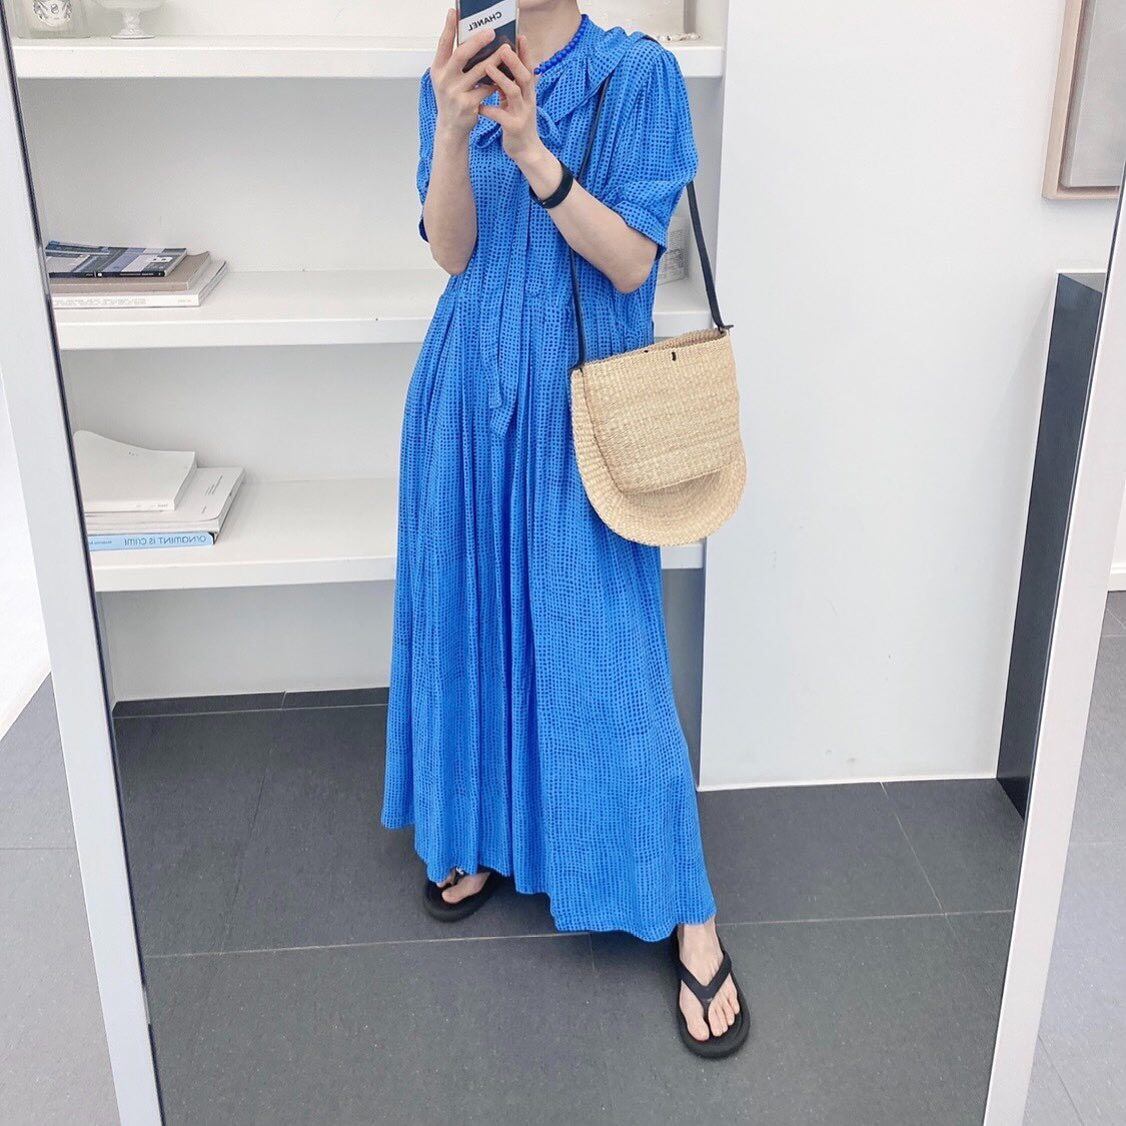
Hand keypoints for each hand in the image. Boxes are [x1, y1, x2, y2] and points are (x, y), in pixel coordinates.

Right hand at [430, 7, 502, 138]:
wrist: (451, 128)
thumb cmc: (452, 98)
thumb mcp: (447, 79)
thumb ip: (455, 62)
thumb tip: (473, 40)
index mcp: (437, 69)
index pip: (443, 44)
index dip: (448, 28)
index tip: (454, 11)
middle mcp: (444, 80)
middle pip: (461, 55)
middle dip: (477, 41)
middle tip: (492, 32)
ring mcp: (455, 93)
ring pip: (478, 72)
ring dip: (494, 60)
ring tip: (506, 50)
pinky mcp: (468, 105)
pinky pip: (486, 89)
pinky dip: (496, 81)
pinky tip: (505, 75)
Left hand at [478, 37, 543, 165]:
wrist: (527, 152)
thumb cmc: (518, 124)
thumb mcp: (516, 103)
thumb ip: (510, 87)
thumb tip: (499, 68)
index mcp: (528, 93)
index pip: (529, 68)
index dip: (526, 53)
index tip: (520, 35)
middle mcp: (528, 100)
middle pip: (525, 76)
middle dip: (514, 61)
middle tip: (503, 47)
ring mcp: (522, 114)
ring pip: (514, 92)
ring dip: (501, 79)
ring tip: (488, 68)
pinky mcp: (514, 128)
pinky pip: (501, 116)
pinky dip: (489, 110)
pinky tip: (478, 106)